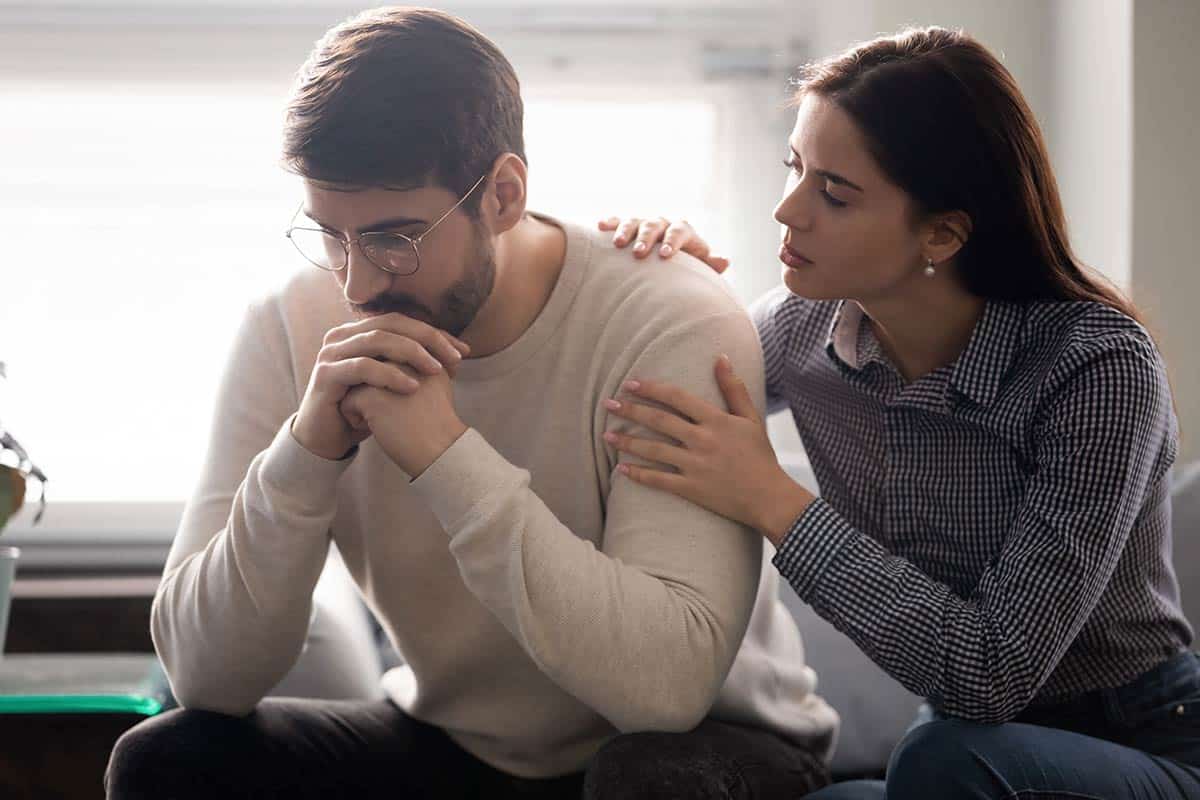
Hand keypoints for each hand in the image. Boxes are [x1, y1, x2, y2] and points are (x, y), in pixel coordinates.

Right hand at [292, 313, 469, 460]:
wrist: (327, 438)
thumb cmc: (364, 409)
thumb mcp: (393, 382)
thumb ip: (414, 364)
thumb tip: (457, 353)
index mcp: (359, 332)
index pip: (403, 322)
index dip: (434, 333)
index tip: (464, 351)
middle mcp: (343, 336)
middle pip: (391, 324)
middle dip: (427, 339)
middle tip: (455, 357)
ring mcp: (331, 353)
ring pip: (377, 340)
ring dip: (411, 353)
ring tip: (436, 370)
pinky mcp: (326, 375)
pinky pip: (362, 368)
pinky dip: (389, 375)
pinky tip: (412, 387)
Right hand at [598, 216, 729, 273]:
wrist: (667, 262)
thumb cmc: (685, 269)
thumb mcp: (698, 268)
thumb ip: (709, 264)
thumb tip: (725, 261)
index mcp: (683, 231)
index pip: (680, 231)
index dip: (673, 241)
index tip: (664, 255)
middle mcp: (663, 224)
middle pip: (655, 225)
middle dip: (646, 237)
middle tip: (638, 253)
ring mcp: (644, 224)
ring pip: (635, 221)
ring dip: (626, 230)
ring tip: (618, 244)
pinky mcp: (627, 227)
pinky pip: (618, 221)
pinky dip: (611, 222)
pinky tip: (600, 226)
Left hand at [601, 356, 812, 544]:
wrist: (769, 497)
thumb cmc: (760, 456)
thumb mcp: (751, 418)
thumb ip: (733, 388)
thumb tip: (721, 357)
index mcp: (716, 420)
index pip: (677, 398)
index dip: (651, 389)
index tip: (630, 384)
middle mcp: (702, 440)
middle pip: (659, 421)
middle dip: (631, 411)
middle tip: (608, 404)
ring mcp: (695, 465)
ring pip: (653, 450)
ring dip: (627, 442)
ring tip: (606, 434)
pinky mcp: (691, 488)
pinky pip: (659, 480)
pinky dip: (638, 474)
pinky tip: (621, 469)